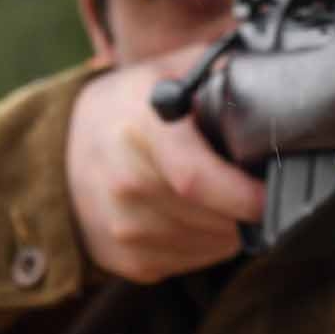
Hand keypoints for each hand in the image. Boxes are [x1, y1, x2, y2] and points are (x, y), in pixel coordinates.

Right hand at [65, 49, 265, 283]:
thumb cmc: (129, 107)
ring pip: (207, 245)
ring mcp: (122, 227)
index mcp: (140, 130)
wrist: (62, 150)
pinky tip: (196, 216)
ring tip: (224, 199)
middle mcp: (125, 184)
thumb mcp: (168, 71)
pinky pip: (190, 262)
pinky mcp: (124, 259)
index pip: (196, 178)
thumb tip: (272, 80)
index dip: (243, 194)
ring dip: (229, 228)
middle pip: (211, 217)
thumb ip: (220, 72)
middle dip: (246, 209)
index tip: (273, 192)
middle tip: (257, 190)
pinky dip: (206, 245)